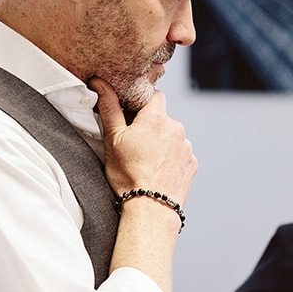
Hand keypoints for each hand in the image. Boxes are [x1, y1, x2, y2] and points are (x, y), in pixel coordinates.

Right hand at [90, 78, 196, 205]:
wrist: (151, 208)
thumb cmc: (129, 175)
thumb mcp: (113, 140)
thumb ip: (109, 108)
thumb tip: (100, 84)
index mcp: (156, 118)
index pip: (155, 95)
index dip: (143, 102)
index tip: (133, 114)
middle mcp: (176, 128)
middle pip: (163, 118)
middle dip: (151, 126)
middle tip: (135, 144)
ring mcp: (186, 147)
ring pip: (172, 136)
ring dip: (162, 143)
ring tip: (147, 161)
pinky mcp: (192, 163)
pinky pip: (180, 154)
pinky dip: (171, 158)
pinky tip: (158, 171)